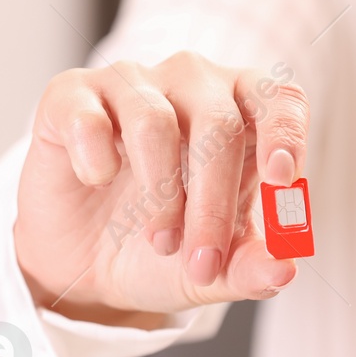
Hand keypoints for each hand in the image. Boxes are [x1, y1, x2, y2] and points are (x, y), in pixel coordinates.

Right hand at [15, 51, 308, 324]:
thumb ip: (248, 267)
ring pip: (155, 122)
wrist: (80, 263)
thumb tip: (284, 267)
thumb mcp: (209, 271)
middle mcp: (190, 85)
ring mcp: (129, 84)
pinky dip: (95, 160)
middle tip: (203, 261)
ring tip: (157, 241)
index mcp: (242, 114)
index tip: (281, 179)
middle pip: (218, 122)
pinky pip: (87, 117)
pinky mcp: (70, 96)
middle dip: (213, 202)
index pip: (279, 99)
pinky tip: (96, 180)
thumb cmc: (156, 249)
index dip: (285, 132)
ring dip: (158, 194)